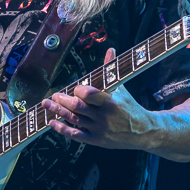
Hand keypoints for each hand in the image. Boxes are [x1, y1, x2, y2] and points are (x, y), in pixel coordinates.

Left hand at [43, 48, 158, 150]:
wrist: (144, 132)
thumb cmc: (130, 107)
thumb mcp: (122, 88)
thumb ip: (111, 69)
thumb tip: (111, 50)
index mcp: (110, 101)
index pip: (88, 94)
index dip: (78, 90)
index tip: (76, 89)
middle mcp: (103, 116)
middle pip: (77, 107)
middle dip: (62, 100)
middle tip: (53, 96)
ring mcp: (99, 129)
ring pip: (73, 120)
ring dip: (57, 111)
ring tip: (46, 104)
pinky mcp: (96, 140)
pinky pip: (76, 135)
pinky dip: (62, 129)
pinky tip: (51, 122)